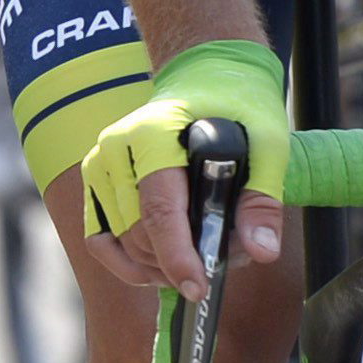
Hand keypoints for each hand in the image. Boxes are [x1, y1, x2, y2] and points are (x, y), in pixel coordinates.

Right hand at [77, 39, 289, 296]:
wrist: (207, 75)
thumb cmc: (238, 104)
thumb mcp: (267, 142)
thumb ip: (262, 198)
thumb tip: (261, 252)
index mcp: (152, 133)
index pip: (158, 209)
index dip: (177, 255)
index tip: (200, 287)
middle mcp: (114, 149)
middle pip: (140, 234)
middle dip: (181, 261)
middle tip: (227, 260)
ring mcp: (98, 165)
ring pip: (122, 244)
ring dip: (161, 265)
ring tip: (206, 255)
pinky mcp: (95, 182)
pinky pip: (101, 240)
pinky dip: (130, 262)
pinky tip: (162, 267)